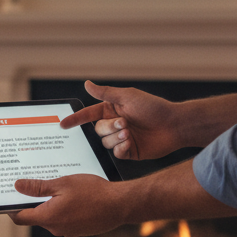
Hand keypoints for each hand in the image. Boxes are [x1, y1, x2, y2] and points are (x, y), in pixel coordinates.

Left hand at [10, 173, 124, 236]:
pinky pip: (64, 219)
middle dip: (33, 202)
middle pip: (36, 216)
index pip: (21, 217)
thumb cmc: (93, 193)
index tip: (7, 199)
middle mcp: (56, 228)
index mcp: (48, 217)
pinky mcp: (79, 230)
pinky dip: (63, 209)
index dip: (11, 209)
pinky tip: (72, 197)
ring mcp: (68, 231)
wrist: (120, 204)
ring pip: (51, 217)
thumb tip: (18, 186)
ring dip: (50, 205)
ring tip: (57, 188)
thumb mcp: (62, 184)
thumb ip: (38, 188)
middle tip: (34, 185)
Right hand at [61, 80, 182, 160]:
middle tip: (124, 124)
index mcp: (112, 110)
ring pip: (105, 143)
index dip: (76, 119)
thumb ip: (105, 92)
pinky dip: (122, 148)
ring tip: (130, 133)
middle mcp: (115, 125)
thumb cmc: (154, 108)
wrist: (175, 126)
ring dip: (117, 138)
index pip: (89, 115)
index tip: (62, 124)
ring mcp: (122, 139)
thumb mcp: (127, 96)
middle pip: (98, 130)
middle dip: (109, 128)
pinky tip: (132, 143)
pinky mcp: (129, 152)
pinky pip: (116, 153)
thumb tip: (87, 83)